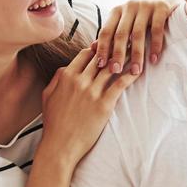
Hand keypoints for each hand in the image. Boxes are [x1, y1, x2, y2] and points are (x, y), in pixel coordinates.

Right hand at [40, 45, 138, 163]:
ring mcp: (92, 92)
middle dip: (114, 48)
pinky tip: (138, 70)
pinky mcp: (104, 104)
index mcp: (66, 76)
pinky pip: (120, 84)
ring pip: (112, 67)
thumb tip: (66, 68)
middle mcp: (79, 80)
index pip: (85, 54)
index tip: (107, 47)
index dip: (97, 49)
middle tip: (127, 41)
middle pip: (101, 57)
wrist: (60, 145)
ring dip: (125, 57)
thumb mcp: (47, 96)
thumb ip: (56, 78)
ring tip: (136, 51)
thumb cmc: (54, 123)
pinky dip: (130, 74)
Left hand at [94, 0, 179, 75]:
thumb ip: (110, 33)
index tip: (100, 65)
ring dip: (137, 54)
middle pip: (121, 34)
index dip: (102, 48)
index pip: (106, 31)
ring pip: (138, 34)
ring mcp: (145, 6)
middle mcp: (129, 7)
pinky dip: (155, 45)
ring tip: (136, 70)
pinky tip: (153, 59)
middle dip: (117, 54)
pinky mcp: (161, 8)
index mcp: (116, 11)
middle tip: (116, 70)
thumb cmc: (139, 15)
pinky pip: (157, 29)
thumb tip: (92, 48)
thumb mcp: (123, 20)